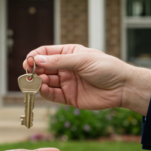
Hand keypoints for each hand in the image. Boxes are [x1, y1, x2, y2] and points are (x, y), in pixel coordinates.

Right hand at [24, 45, 150, 114]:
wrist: (123, 87)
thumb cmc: (106, 68)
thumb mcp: (82, 60)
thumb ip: (59, 61)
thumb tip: (36, 59)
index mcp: (69, 54)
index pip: (46, 53)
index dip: (35, 56)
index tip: (28, 61)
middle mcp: (65, 68)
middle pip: (43, 68)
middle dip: (34, 70)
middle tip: (27, 74)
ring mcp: (66, 83)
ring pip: (45, 82)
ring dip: (37, 82)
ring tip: (34, 82)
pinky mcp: (69, 97)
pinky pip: (52, 95)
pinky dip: (44, 93)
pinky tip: (41, 89)